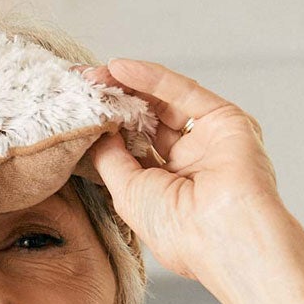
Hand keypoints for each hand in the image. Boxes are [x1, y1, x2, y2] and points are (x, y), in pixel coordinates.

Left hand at [78, 58, 303, 303]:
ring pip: (165, 102)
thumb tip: (97, 132)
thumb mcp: (129, 193)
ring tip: (95, 75)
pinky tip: (120, 68)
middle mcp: (193, 163)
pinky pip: (183, 92)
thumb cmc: (181, 231)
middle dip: (115, 102)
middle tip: (82, 85)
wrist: (227, 235)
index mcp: (171, 189)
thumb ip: (112, 159)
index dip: (108, 127)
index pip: (136, 147)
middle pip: (149, 120)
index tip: (76, 110)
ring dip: (128, 86)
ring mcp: (211, 140)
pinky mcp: (226, 120)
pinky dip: (151, 77)